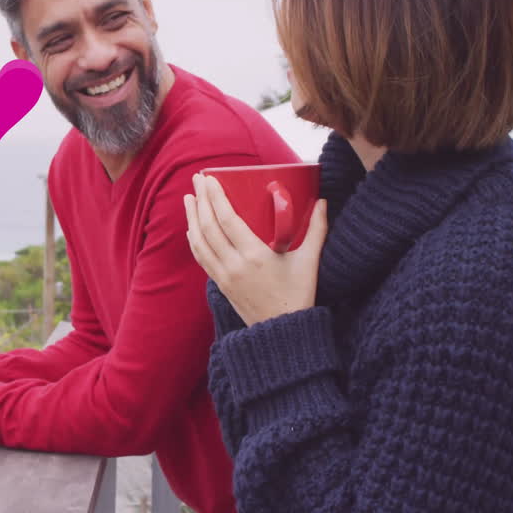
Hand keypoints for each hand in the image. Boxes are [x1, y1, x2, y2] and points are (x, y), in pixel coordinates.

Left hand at [184, 173, 327, 325]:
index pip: (228, 220)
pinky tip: (192, 227)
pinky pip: (201, 258)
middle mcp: (235, 265)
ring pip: (200, 242)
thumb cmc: (299, 295)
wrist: (283, 332)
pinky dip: (194, 240)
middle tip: (197, 179)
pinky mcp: (221, 285)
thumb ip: (317, 230)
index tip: (210, 179)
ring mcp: (224, 276)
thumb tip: (322, 202)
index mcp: (255, 256)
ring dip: (192, 217)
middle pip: (209, 226)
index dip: (216, 198)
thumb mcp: (310, 261)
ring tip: (189, 198)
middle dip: (201, 200)